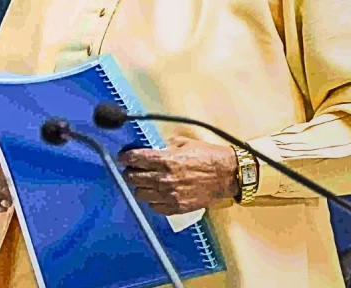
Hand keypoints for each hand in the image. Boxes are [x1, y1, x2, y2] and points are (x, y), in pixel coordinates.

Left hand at [119, 135, 238, 214]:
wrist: (227, 175)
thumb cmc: (208, 157)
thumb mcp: (185, 143)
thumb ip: (165, 146)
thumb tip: (152, 147)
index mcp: (166, 160)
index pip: (135, 159)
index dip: (125, 158)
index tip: (123, 158)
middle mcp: (165, 179)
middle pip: (133, 178)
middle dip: (130, 172)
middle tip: (133, 169)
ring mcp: (170, 195)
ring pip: (141, 194)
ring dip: (140, 187)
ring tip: (145, 182)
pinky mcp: (177, 207)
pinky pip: (155, 207)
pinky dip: (152, 201)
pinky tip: (156, 194)